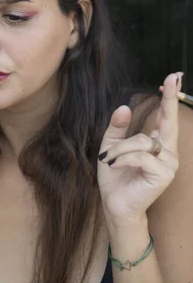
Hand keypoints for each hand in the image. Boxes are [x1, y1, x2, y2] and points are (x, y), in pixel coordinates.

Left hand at [97, 72, 182, 227]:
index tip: (174, 77)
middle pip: (167, 122)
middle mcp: (168, 151)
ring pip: (142, 141)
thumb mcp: (111, 147)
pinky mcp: (163, 174)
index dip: (170, 97)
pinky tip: (114, 165)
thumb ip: (117, 128)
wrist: (114, 205)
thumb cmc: (115, 177)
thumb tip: (124, 107)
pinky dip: (122, 159)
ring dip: (120, 149)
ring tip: (108, 160)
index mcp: (158, 144)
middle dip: (169, 99)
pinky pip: (139, 156)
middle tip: (172, 77)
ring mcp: (169, 163)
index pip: (167, 118)